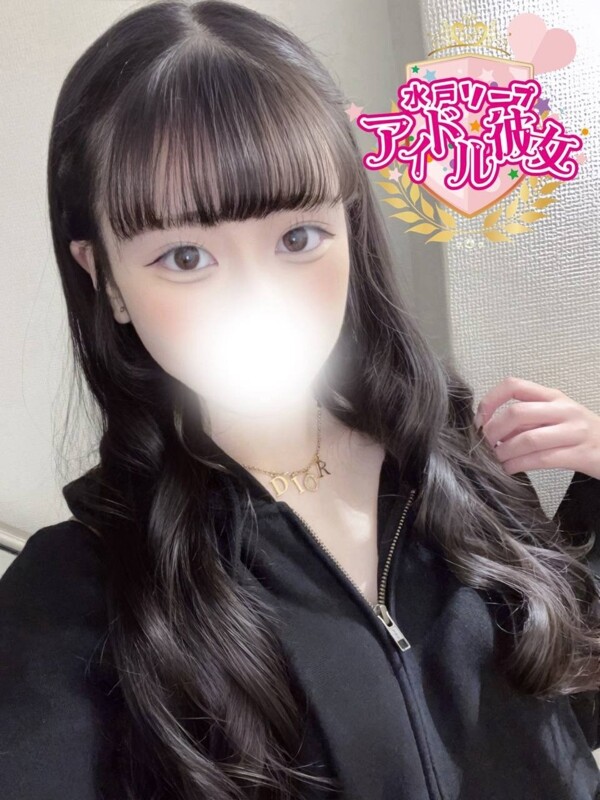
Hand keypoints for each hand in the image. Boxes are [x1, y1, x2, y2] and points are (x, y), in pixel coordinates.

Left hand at [474, 376, 599, 479]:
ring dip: (504, 452)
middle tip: (484, 445)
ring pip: (527, 439)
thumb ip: (526, 420)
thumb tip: (489, 429)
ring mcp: (573, 431)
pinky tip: (509, 469)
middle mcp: (563, 410)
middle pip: (517, 413)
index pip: (514, 385)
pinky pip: (540, 460)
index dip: (490, 400)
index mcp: (552, 396)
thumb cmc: (577, 434)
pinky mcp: (580, 454)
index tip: (479, 420)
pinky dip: (517, 465)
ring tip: (496, 460)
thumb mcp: (554, 418)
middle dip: (493, 431)